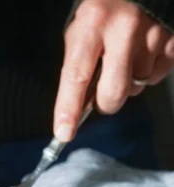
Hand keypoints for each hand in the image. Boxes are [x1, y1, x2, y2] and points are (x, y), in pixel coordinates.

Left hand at [54, 0, 173, 141]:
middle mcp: (123, 29)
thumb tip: (82, 104)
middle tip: (102, 95)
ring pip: (137, 87)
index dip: (69, 109)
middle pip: (113, 93)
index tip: (64, 133)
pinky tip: (141, 55)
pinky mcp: (173, 40)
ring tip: (125, 59)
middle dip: (105, 104)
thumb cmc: (103, 9)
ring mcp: (153, 34)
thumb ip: (80, 64)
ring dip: (128, 83)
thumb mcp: (81, 29)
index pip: (76, 76)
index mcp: (92, 24)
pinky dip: (147, 73)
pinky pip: (157, 76)